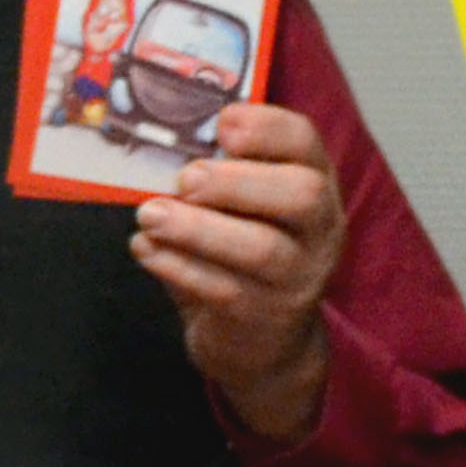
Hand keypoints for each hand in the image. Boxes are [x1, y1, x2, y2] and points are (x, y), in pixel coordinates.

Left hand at [132, 101, 346, 444]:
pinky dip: (179, 267)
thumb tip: (162, 146)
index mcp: (314, 183)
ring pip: (262, 249)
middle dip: (237, 182)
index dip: (267, 127)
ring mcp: (298, 277)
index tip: (222, 123)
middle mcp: (319, 229)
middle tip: (186, 179)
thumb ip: (219, 175)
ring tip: (150, 215)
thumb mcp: (243, 208)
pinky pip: (225, 290)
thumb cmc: (243, 255)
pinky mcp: (266, 317)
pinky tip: (146, 249)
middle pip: (302, 195)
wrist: (263, 343)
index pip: (306, 142)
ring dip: (198, 228)